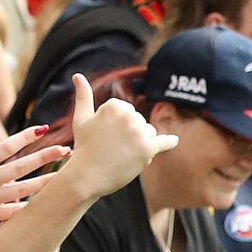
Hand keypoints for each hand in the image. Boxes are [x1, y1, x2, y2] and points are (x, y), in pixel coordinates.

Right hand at [0, 123, 69, 237]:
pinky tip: (44, 201)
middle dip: (46, 156)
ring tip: (62, 176)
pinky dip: (30, 206)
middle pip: (23, 166)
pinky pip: (16, 210)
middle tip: (65, 150)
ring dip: (46, 181)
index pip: (6, 146)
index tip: (42, 129)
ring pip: (25, 189)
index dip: (26, 137)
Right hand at [65, 74, 178, 199]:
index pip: (128, 111)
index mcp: (114, 106)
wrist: (87, 176)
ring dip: (140, 143)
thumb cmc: (83, 146)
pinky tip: (174, 140)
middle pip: (139, 121)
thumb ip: (83, 95)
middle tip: (112, 147)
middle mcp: (129, 116)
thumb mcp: (81, 118)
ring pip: (149, 133)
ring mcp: (139, 133)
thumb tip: (77, 75)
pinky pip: (164, 142)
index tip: (105, 135)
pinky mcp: (148, 149)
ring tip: (122, 153)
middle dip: (130, 134)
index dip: (117, 124)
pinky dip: (169, 142)